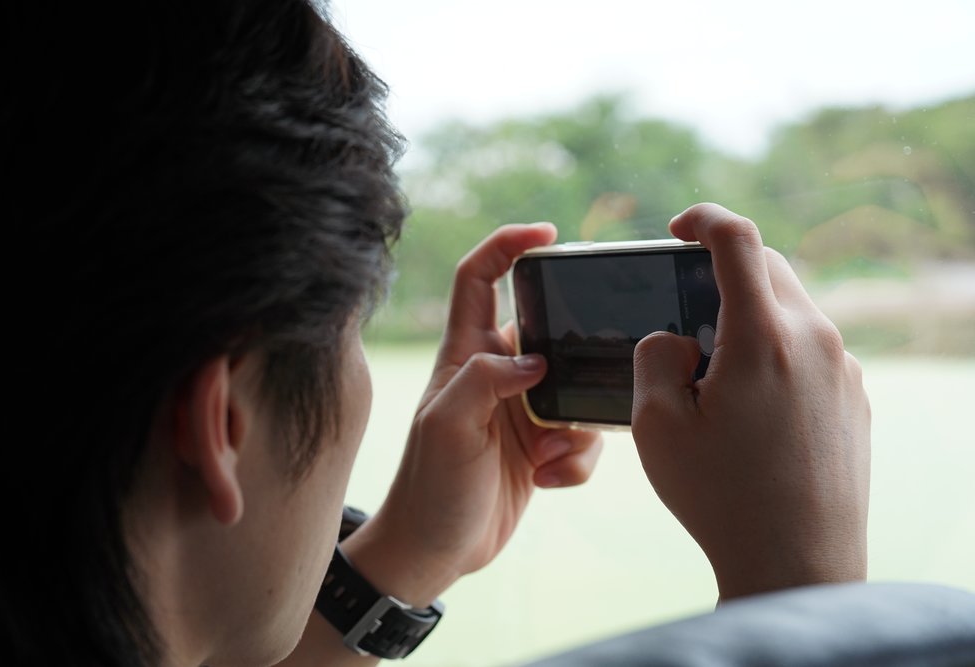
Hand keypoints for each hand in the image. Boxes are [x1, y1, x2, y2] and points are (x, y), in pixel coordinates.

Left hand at [343, 223, 602, 606]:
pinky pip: (581, 435)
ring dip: (578, 425)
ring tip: (550, 459)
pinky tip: (550, 481)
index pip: (479, 280)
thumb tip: (534, 360)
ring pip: (577, 388)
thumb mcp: (447, 429)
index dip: (507, 245)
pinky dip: (577, 460)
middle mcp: (496, 376)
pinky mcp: (541, 446)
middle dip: (576, 354)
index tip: (548, 234)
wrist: (436, 552)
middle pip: (551, 333)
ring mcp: (521, 411)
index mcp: (465, 357)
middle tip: (594, 373)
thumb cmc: (429, 489)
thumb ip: (483, 381)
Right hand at [632, 203, 870, 600]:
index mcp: (763, 337)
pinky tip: (750, 405)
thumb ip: (654, 357)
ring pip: (793, 311)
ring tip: (715, 372)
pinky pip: (812, 350)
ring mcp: (844, 371)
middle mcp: (815, 341)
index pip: (738, 240)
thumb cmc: (721, 497)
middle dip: (724, 272)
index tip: (679, 229)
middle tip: (686, 309)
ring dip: (751, 317)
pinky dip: (777, 352)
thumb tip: (676, 338)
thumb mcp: (655, 425)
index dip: (703, 219)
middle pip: (770, 270)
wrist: (798, 564)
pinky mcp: (855, 400)